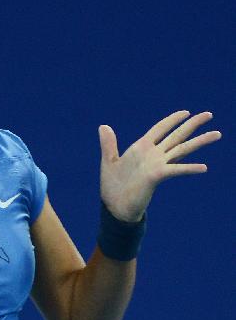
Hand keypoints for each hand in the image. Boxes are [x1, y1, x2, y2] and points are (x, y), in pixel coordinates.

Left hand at [99, 111, 221, 221]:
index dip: (172, 120)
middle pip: (176, 135)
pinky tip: (204, 167)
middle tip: (209, 114)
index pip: (160, 129)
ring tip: (217, 133)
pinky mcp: (156, 176)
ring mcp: (157, 165)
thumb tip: (103, 126)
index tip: (186, 112)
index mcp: (141, 148)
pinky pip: (175, 170)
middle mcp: (153, 155)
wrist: (114, 207)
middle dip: (192, 124)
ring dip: (199, 141)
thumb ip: (109, 144)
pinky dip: (189, 168)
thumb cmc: (113, 186)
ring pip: (182, 149)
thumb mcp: (109, 161)